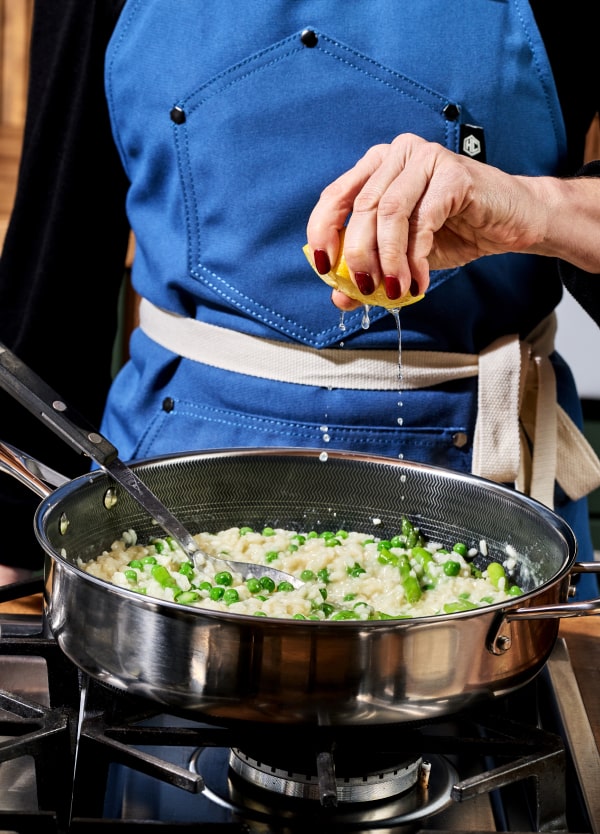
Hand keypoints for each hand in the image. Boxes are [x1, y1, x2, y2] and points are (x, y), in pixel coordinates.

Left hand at [306, 133, 546, 308]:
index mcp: (376, 167)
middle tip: (367, 288)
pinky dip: (416, 257)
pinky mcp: (453, 174)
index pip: (335, 196)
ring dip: (387, 259)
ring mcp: (426, 158)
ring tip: (395, 290)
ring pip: (389, 212)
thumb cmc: (456, 232)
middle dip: (359, 255)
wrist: (512, 223)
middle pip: (361, 207)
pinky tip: (419, 281)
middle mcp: (397, 154)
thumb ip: (371, 272)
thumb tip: (339, 297)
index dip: (323, 231)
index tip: (325, 267)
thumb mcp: (403, 256)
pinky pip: (423, 220)